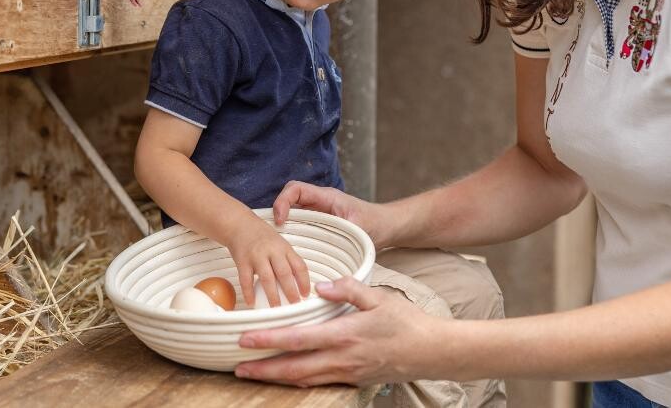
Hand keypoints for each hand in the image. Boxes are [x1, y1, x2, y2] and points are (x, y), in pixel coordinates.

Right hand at [227, 215, 310, 306]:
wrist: (239, 224)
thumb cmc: (261, 236)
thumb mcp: (279, 244)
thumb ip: (287, 260)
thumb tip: (297, 284)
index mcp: (284, 248)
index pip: (299, 265)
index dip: (304, 281)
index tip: (306, 294)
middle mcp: (272, 250)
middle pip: (284, 273)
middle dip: (291, 291)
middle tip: (294, 305)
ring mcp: (256, 255)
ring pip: (267, 278)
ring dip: (272, 295)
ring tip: (276, 308)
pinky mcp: (242, 260)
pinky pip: (246, 279)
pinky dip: (248, 292)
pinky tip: (251, 302)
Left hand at [235, 276, 438, 386]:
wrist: (433, 352)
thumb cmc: (408, 322)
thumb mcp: (379, 296)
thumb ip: (347, 289)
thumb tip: (320, 286)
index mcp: (345, 334)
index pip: (297, 339)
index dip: (268, 340)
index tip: (245, 338)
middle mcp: (342, 359)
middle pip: (293, 368)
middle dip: (262, 369)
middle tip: (237, 367)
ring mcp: (347, 374)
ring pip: (303, 380)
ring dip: (276, 378)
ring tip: (253, 374)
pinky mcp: (354, 381)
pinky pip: (319, 383)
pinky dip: (298, 382)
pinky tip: (286, 378)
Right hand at [273, 181, 392, 248]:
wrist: (387, 226)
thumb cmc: (375, 223)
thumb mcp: (360, 227)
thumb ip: (344, 232)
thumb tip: (328, 247)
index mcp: (326, 197)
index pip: (296, 189)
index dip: (283, 201)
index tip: (281, 220)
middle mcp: (318, 203)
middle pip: (289, 201)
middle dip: (278, 215)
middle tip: (274, 236)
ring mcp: (318, 214)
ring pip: (292, 214)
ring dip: (283, 226)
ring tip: (279, 245)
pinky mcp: (319, 225)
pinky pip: (300, 226)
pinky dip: (292, 235)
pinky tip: (291, 250)